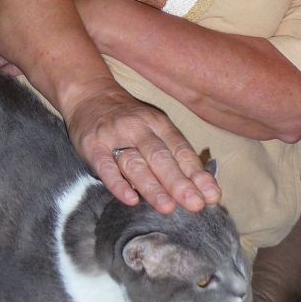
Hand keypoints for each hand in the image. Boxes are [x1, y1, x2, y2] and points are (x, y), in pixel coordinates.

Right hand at [65, 84, 220, 214]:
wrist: (88, 93)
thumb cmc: (128, 119)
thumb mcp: (154, 125)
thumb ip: (173, 153)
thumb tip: (202, 187)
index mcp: (158, 122)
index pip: (180, 149)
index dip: (196, 173)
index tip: (212, 195)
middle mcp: (138, 127)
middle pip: (160, 156)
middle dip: (179, 182)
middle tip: (195, 204)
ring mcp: (113, 136)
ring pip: (135, 163)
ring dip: (152, 187)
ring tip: (168, 208)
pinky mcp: (92, 146)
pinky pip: (105, 166)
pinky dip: (117, 183)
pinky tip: (130, 199)